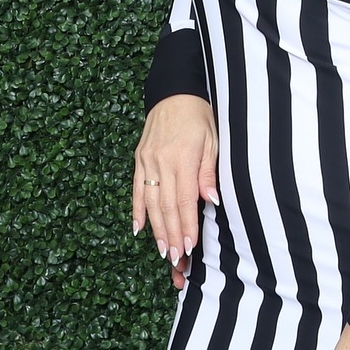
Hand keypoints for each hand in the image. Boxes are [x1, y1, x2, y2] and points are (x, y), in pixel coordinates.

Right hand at [132, 94, 217, 276]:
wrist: (175, 92)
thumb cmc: (199, 116)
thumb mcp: (213, 140)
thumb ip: (209, 171)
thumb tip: (211, 200)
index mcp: (183, 157)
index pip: (185, 200)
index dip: (187, 225)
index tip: (190, 246)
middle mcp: (161, 161)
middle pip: (166, 206)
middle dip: (171, 234)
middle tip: (176, 258)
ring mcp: (147, 161)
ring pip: (150, 202)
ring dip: (156, 228)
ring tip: (162, 250)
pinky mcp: (139, 159)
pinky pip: (136, 189)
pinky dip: (136, 210)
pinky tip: (138, 229)